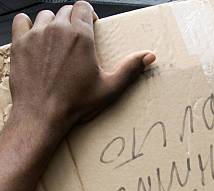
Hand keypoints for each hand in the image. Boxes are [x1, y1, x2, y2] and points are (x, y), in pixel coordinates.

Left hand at [9, 1, 154, 132]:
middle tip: (76, 40)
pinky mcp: (20, 42)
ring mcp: (36, 34)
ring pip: (45, 16)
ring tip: (57, 42)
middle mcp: (57, 29)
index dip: (88, 15)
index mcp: (81, 36)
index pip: (83, 7)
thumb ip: (130, 69)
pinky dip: (29, 26)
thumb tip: (150, 56)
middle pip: (65, 11)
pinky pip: (22, 21)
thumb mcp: (110, 88)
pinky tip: (36, 38)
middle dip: (73, 21)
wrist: (43, 114)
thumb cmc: (76, 104)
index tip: (91, 26)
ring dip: (52, 24)